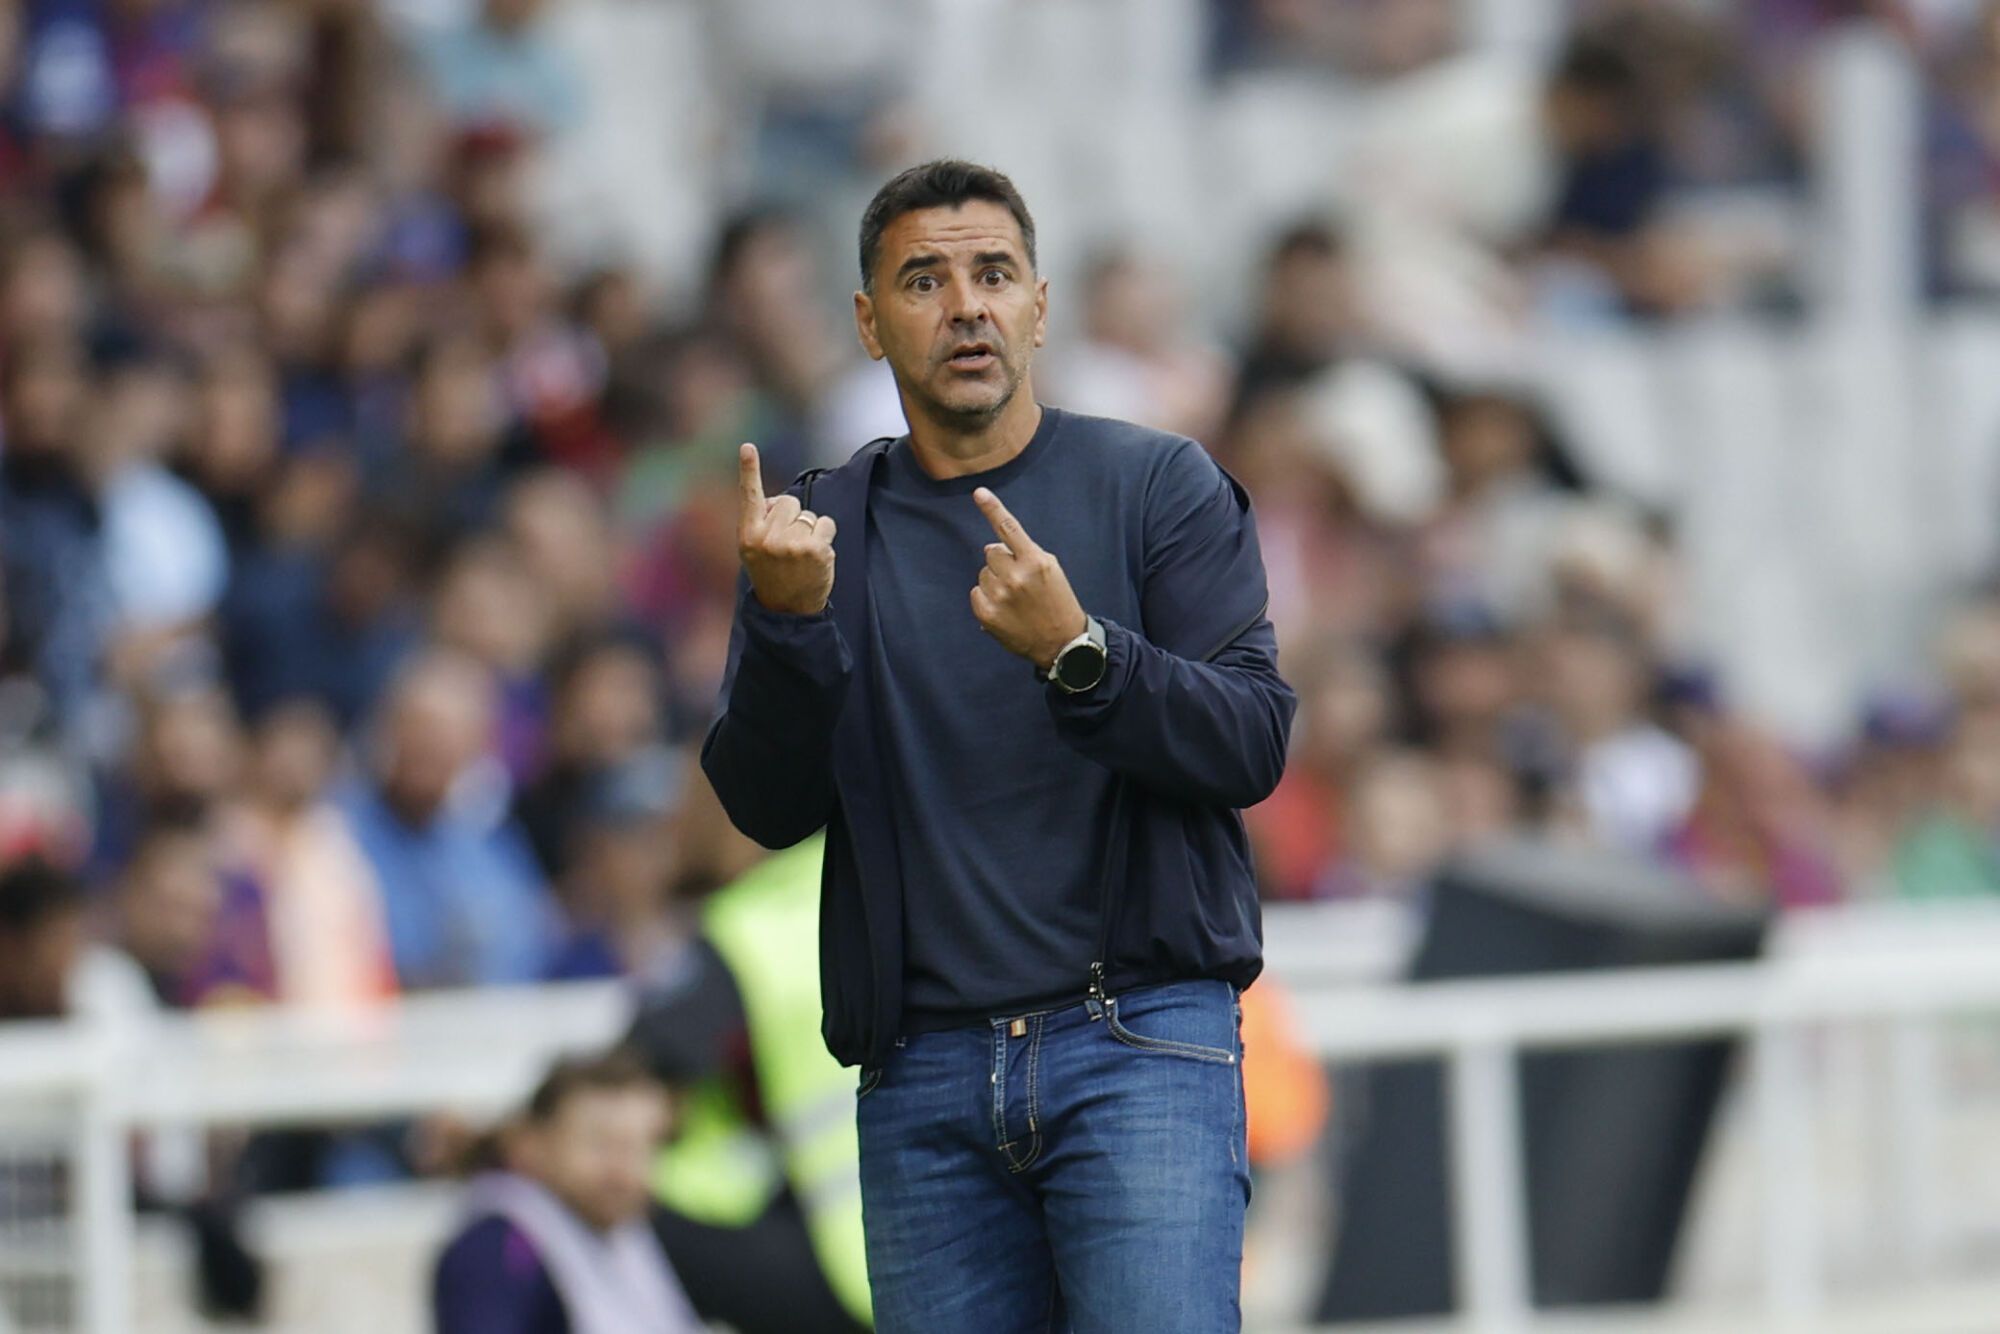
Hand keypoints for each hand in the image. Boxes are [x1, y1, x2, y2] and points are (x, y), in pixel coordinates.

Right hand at [737, 442, 835, 614]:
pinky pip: (826, 524)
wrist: (788, 611)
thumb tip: (779, 501)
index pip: (749, 497)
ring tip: (801, 555)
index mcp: (748, 535)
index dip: (749, 470)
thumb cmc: (772, 574)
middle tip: (788, 546)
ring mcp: (791, 545)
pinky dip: (826, 536)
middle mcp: (767, 538)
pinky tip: (817, 556)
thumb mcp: (754, 550)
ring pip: (808, 514)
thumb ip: (761, 523)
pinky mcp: (815, 550)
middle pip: (789, 502)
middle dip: (792, 518)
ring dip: (810, 530)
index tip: (747, 447)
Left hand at [969, 487, 1085, 670]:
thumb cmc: (1057, 602)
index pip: (1009, 528)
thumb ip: (1024, 553)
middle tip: (1020, 582)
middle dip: (1001, 562)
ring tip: (1015, 599)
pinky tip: (1004, 609)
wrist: (1062, 642)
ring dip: (994, 580)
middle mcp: (1016, 575)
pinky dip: (986, 598)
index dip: (992, 508)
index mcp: (1035, 561)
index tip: (979, 492)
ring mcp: (1000, 595)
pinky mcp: (987, 613)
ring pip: (983, 572)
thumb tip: (990, 547)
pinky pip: (975, 592)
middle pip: (991, 552)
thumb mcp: (1051, 570)